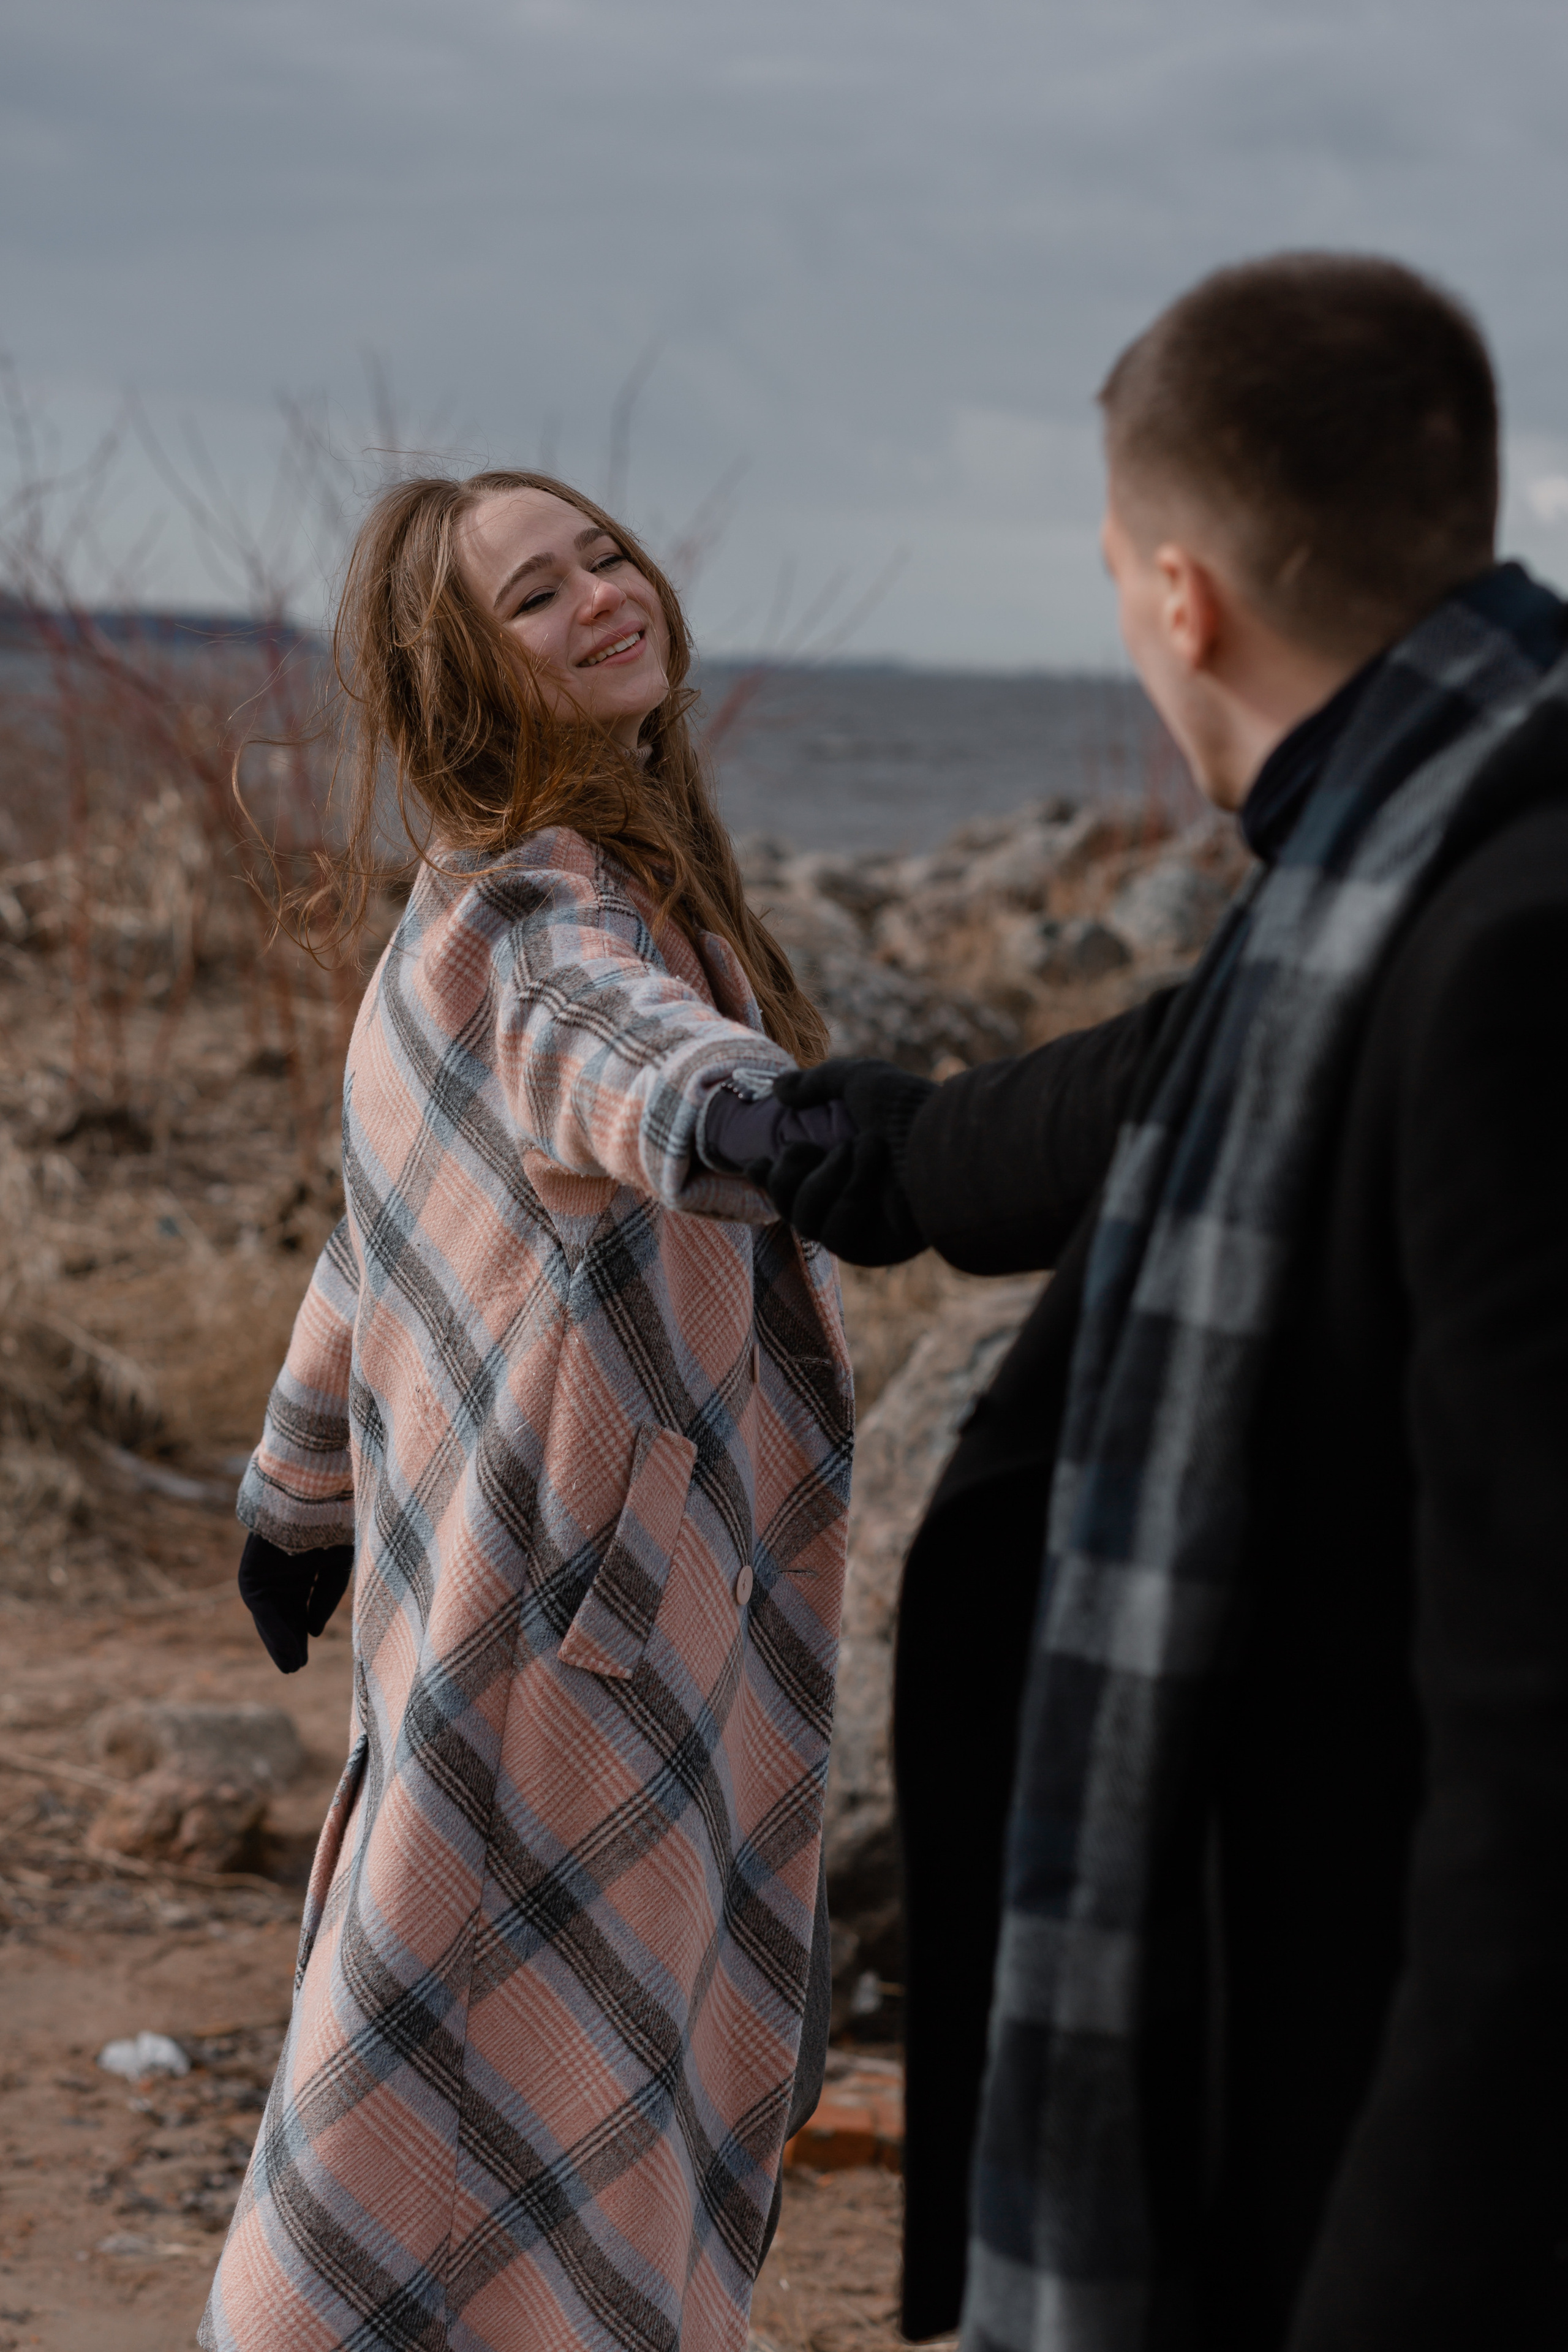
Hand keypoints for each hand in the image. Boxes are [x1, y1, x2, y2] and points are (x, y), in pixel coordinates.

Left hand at [237, 1533, 353, 1673]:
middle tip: (294, 1668)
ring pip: (269, 1616)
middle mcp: (282, 1575)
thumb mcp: (337, 1565)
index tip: (305, 1659)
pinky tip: (285, 1647)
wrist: (309, 1493)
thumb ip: (326, 1598)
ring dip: (277, 1642)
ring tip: (290, 1666)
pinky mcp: (250, 1574)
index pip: (301, 1609)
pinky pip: (260, 1607)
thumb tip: (313, 1632)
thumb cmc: (328, 1522)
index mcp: (304, 1571)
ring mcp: (265, 1574)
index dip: (302, 1634)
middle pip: (283, 1616)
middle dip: (288, 1643)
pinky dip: (272, 1628)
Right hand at [762, 1058, 935, 1264]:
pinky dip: (848, 1198)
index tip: (756, 1164)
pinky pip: (834, 1236)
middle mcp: (854, 1199)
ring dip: (826, 1179)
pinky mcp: (877, 1250)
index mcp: (847, 1166)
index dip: (769, 1178)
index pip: (794, 1184)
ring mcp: (865, 1228)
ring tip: (863, 1150)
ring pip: (806, 1220)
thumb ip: (815, 1083)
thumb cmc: (907, 1107)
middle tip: (805, 1149)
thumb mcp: (857, 1080)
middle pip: (789, 1205)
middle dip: (789, 1175)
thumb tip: (777, 1088)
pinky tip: (873, 1174)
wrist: (945, 1139)